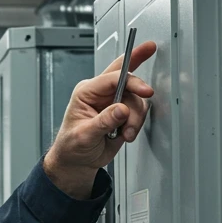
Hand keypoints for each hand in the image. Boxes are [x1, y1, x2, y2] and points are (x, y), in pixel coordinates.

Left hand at [43, 41, 157, 197]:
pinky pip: (138, 112)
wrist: (77, 161)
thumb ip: (103, 122)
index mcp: (86, 92)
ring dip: (136, 118)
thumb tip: (121, 109)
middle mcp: (101, 94)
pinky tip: (127, 134)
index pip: (112, 79)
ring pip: (136, 99)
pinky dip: (137, 124)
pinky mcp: (122, 114)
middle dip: (138, 61)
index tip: (145, 91)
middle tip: (150, 66)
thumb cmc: (72, 146)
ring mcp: (113, 103)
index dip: (131, 82)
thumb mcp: (84, 136)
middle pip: (124, 73)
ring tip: (126, 133)